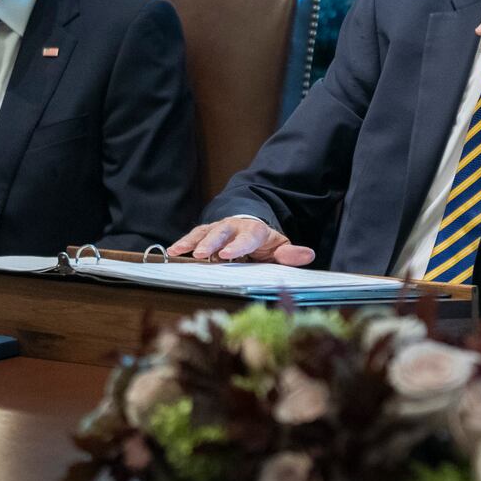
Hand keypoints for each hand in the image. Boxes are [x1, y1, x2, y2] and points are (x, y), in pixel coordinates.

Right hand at [166, 217, 316, 264]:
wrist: (250, 225)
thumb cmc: (264, 242)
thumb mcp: (280, 247)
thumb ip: (290, 254)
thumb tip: (308, 255)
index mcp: (255, 231)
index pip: (248, 237)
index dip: (238, 245)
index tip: (228, 254)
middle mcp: (234, 227)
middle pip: (222, 232)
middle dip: (211, 243)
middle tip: (201, 255)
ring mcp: (219, 228)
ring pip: (205, 232)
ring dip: (192, 242)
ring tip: (180, 252)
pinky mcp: (206, 232)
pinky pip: (194, 236)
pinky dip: (183, 243)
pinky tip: (172, 251)